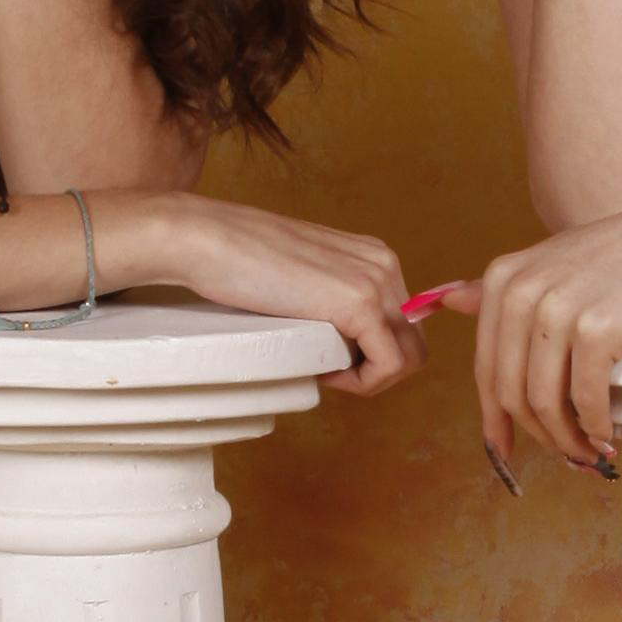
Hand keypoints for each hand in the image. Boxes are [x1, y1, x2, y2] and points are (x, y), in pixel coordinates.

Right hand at [118, 188, 424, 397]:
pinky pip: (390, 364)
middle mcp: (384, 265)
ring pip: (409, 357)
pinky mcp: (359, 303)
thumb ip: (331, 300)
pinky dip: (363, 382)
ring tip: (325, 373)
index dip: (372, 354)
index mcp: (374, 257)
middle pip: (413, 342)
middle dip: (376, 369)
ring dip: (370, 378)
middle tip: (329, 372)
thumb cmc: (238, 260)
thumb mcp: (304, 278)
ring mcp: (376, 282)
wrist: (208, 239)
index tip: (330, 359)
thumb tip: (345, 345)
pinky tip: (326, 374)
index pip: (403, 323)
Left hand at [458, 188, 621, 476]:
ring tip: (588, 453)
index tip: (505, 452)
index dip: (495, 419)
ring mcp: (559, 309)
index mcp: (504, 278)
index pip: (486, 368)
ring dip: (566, 439)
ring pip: (545, 402)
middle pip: (512, 391)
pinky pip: (586, 399)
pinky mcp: (598, 328)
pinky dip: (595, 427)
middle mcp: (522, 291)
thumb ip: (504, 288)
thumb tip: (446, 302)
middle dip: (536, 436)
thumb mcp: (556, 261)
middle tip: (564, 457)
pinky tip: (608, 436)